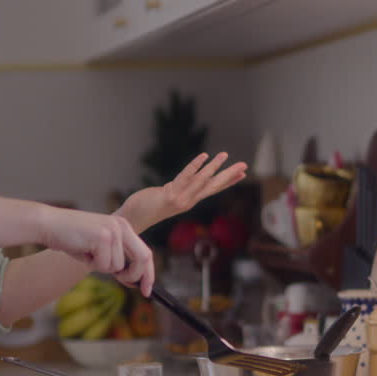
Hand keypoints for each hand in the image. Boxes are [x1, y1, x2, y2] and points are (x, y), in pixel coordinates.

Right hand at [40, 207, 153, 294]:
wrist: (48, 224)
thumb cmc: (71, 238)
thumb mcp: (99, 248)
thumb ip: (117, 259)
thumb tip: (133, 280)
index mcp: (123, 227)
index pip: (145, 252)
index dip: (149, 273)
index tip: (147, 290)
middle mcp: (122, 226)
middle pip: (143, 258)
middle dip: (135, 276)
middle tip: (122, 282)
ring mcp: (113, 230)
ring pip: (117, 266)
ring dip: (101, 267)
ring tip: (86, 253)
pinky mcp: (102, 237)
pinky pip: (104, 265)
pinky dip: (92, 264)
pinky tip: (81, 251)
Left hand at [118, 152, 247, 231]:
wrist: (132, 220)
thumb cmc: (145, 208)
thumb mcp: (166, 196)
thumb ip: (178, 187)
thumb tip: (186, 179)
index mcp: (189, 200)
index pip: (212, 189)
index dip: (228, 181)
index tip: (243, 174)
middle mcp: (188, 201)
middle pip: (213, 186)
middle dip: (229, 175)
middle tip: (245, 165)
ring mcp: (180, 199)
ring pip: (201, 181)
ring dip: (214, 167)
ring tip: (225, 155)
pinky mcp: (169, 196)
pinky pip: (184, 178)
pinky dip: (195, 167)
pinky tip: (204, 156)